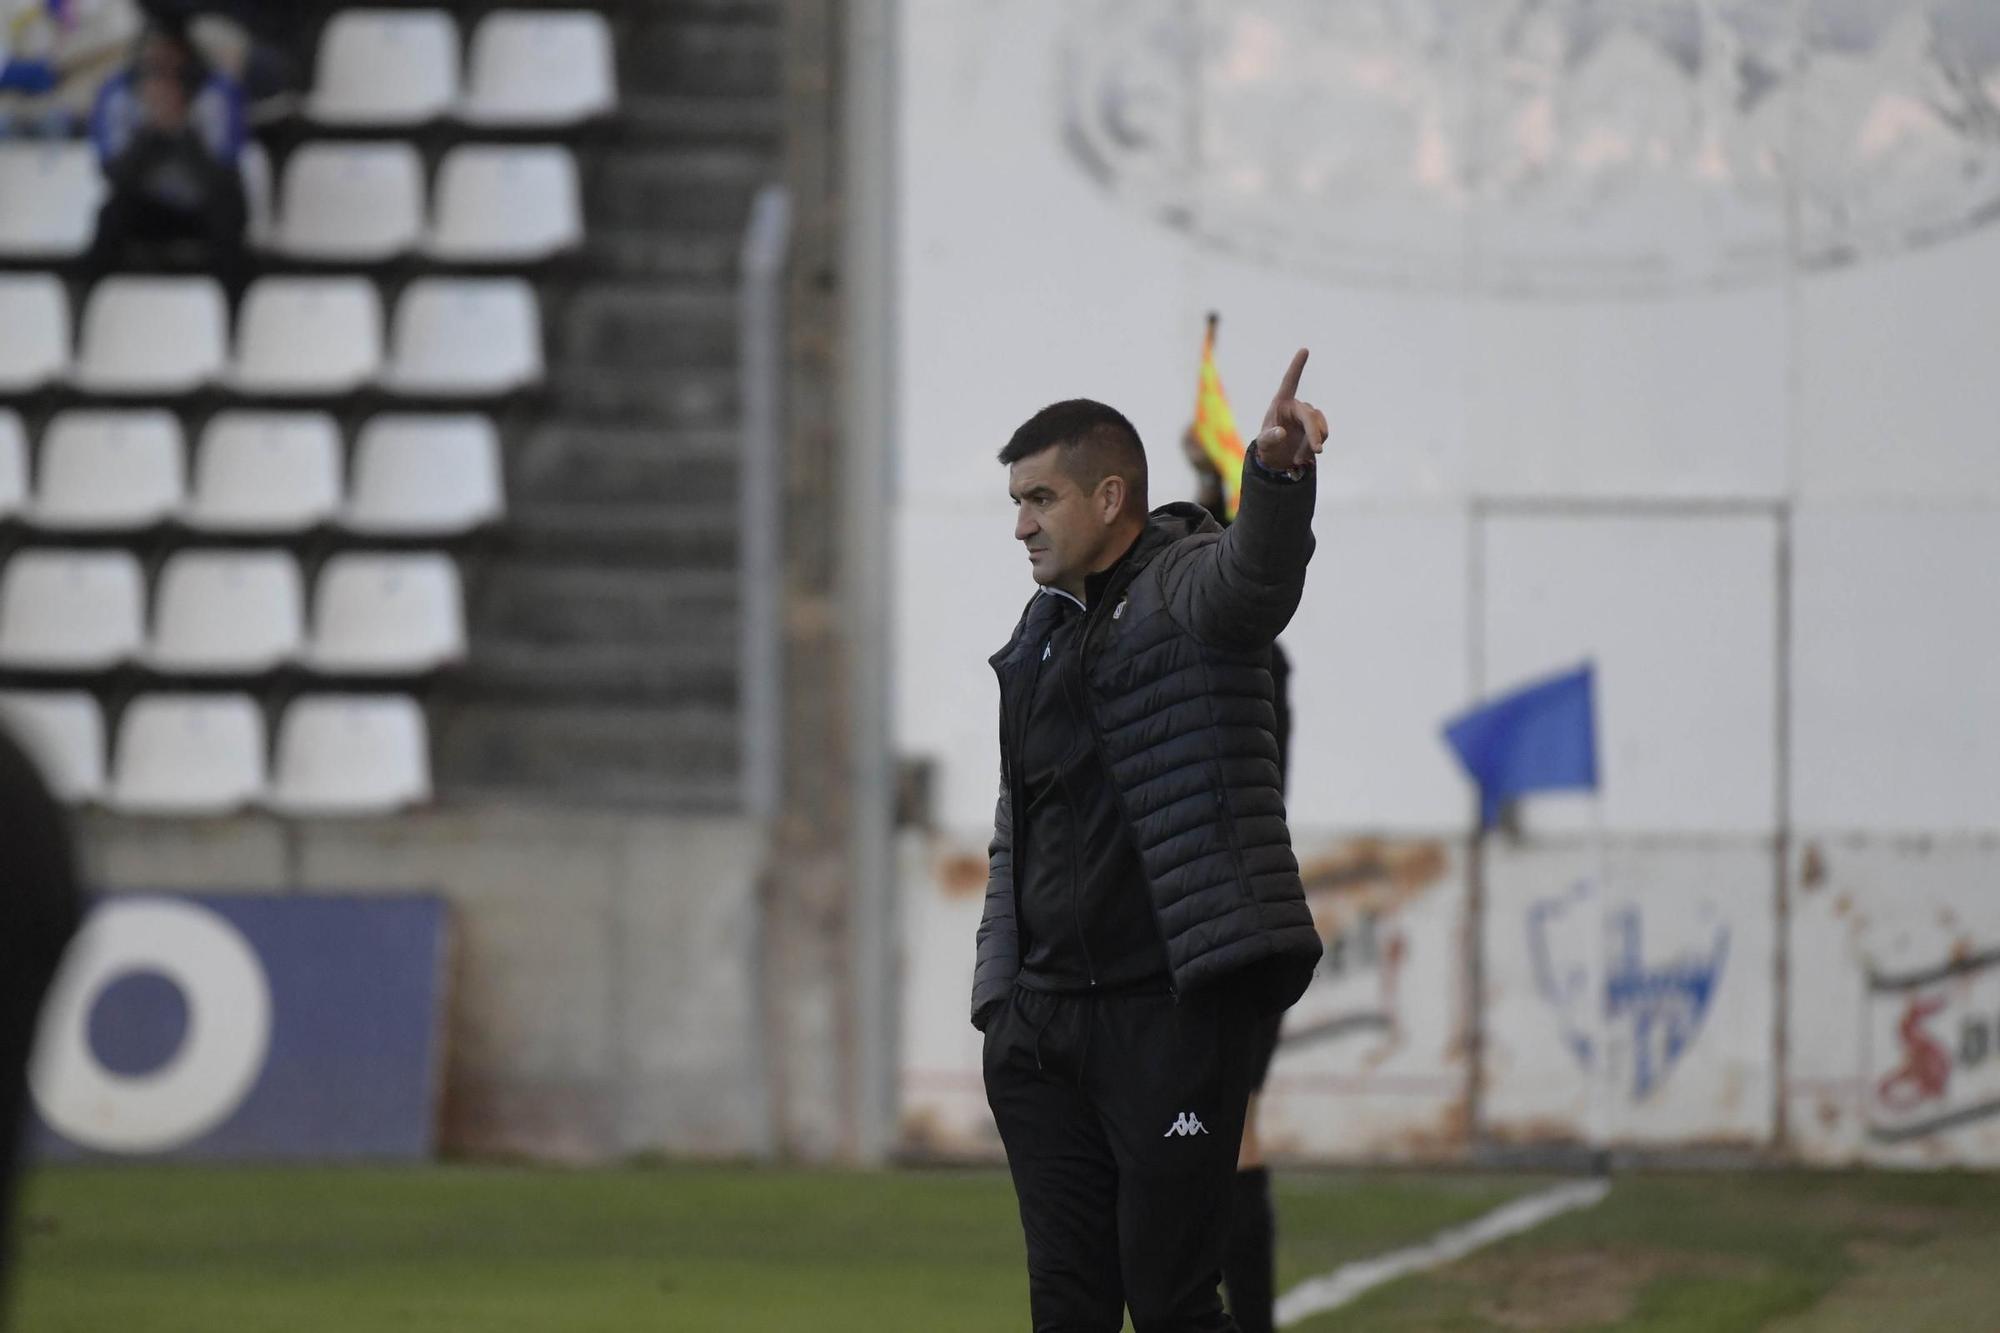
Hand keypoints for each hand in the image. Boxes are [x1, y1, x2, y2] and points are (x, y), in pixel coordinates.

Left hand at [1251, 348, 1328, 471]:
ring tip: (1297, 458)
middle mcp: (1297, 406)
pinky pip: (1323, 435)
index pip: (1290, 381)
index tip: (1304, 349)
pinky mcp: (1317, 426)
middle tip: (1318, 450)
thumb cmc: (1268, 445)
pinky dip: (1316, 446)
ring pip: (1319, 428)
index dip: (1297, 366)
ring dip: (1311, 445)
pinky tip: (1306, 455)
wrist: (1278, 458)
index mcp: (1281, 403)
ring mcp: (1309, 415)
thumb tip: (1281, 432)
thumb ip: (1269, 438)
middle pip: (1310, 416)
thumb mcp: (1263, 444)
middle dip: (1313, 434)